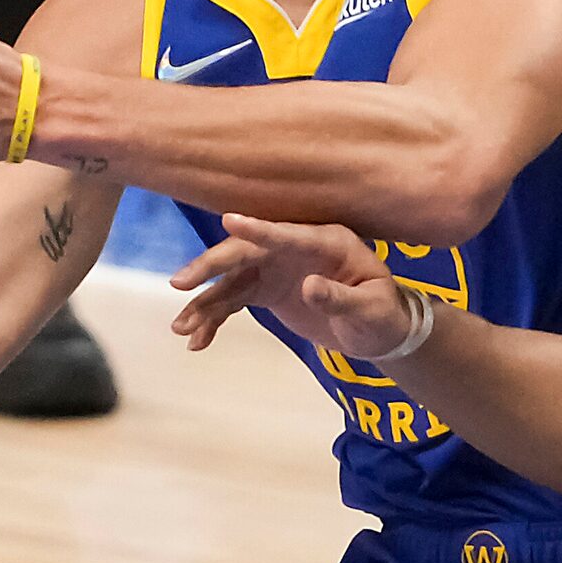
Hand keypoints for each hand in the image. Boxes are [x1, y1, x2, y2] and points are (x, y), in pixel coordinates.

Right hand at [167, 214, 410, 353]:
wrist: (378, 331)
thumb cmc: (382, 315)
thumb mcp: (370, 309)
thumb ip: (341, 298)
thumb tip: (309, 287)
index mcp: (326, 243)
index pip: (287, 233)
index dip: (258, 229)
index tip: (230, 220)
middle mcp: (294, 250)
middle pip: (246, 253)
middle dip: (210, 267)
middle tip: (179, 284)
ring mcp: (277, 268)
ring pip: (231, 280)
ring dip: (204, 302)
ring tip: (181, 329)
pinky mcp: (267, 290)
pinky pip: (232, 302)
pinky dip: (214, 319)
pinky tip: (198, 342)